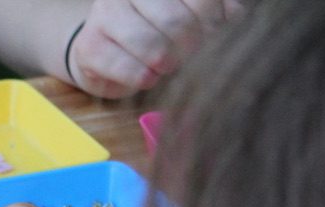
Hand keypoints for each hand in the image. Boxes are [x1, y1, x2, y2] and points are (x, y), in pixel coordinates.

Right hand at [69, 0, 242, 96]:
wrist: (108, 51)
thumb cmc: (158, 31)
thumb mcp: (193, 14)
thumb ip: (218, 10)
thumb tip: (234, 15)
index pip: (201, 0)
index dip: (214, 23)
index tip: (212, 34)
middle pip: (177, 21)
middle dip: (189, 47)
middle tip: (188, 55)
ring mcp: (104, 12)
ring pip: (152, 46)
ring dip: (167, 64)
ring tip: (167, 66)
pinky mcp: (89, 46)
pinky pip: (129, 69)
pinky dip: (144, 79)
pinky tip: (148, 76)